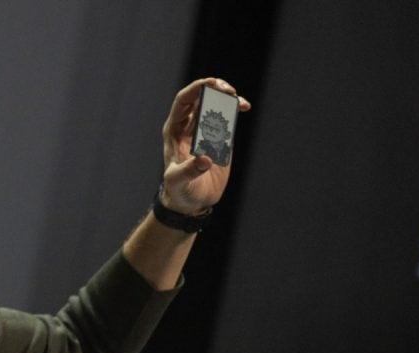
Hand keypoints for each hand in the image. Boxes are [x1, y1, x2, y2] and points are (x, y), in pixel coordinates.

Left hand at [160, 77, 250, 214]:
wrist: (191, 202)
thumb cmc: (179, 191)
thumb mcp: (178, 182)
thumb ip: (189, 171)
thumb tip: (205, 159)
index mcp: (174, 130)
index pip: (184, 101)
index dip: (197, 89)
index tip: (213, 85)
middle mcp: (188, 126)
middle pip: (200, 97)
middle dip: (215, 88)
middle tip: (229, 90)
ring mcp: (205, 130)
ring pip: (215, 104)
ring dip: (227, 98)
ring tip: (240, 102)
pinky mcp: (219, 138)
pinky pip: (227, 117)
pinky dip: (235, 109)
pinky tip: (244, 107)